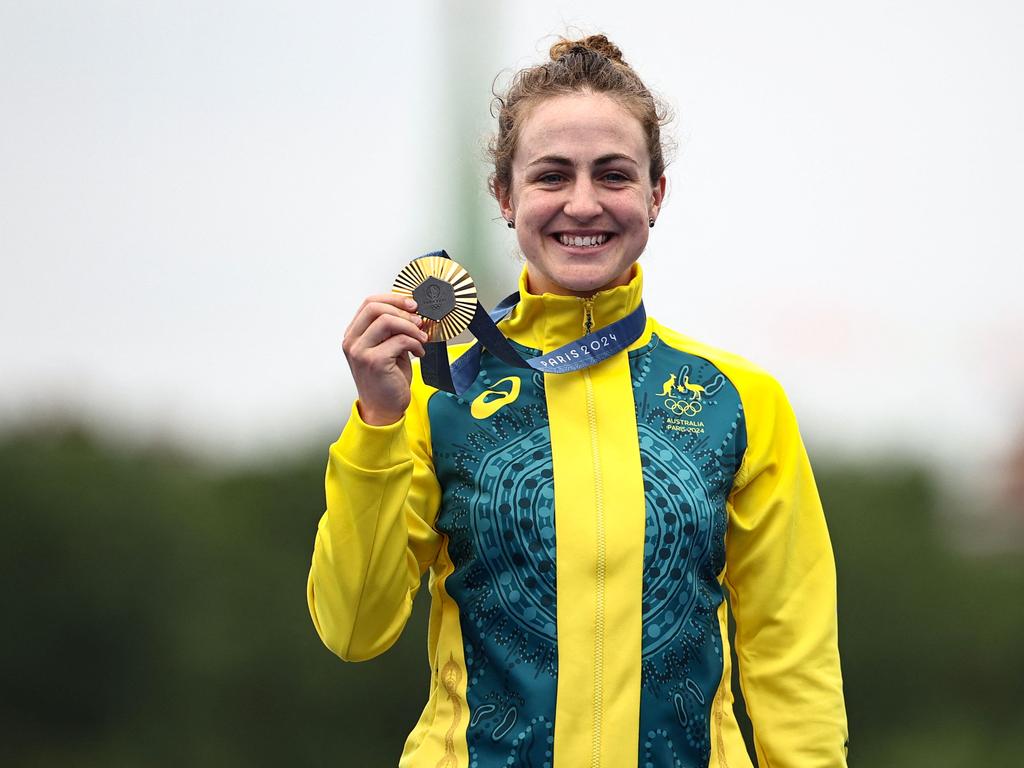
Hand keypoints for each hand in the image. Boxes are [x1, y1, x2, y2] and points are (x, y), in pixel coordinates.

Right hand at [342, 293, 428, 425]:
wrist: (384, 409)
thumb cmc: (387, 379)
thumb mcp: (388, 348)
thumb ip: (393, 329)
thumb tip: (412, 311)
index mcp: (354, 335)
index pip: (369, 303)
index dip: (393, 298)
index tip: (412, 304)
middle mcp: (352, 342)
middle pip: (375, 307)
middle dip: (402, 310)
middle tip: (419, 320)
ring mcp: (360, 351)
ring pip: (387, 320)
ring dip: (410, 327)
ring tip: (421, 339)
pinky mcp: (374, 361)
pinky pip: (399, 340)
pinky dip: (414, 343)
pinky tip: (419, 352)